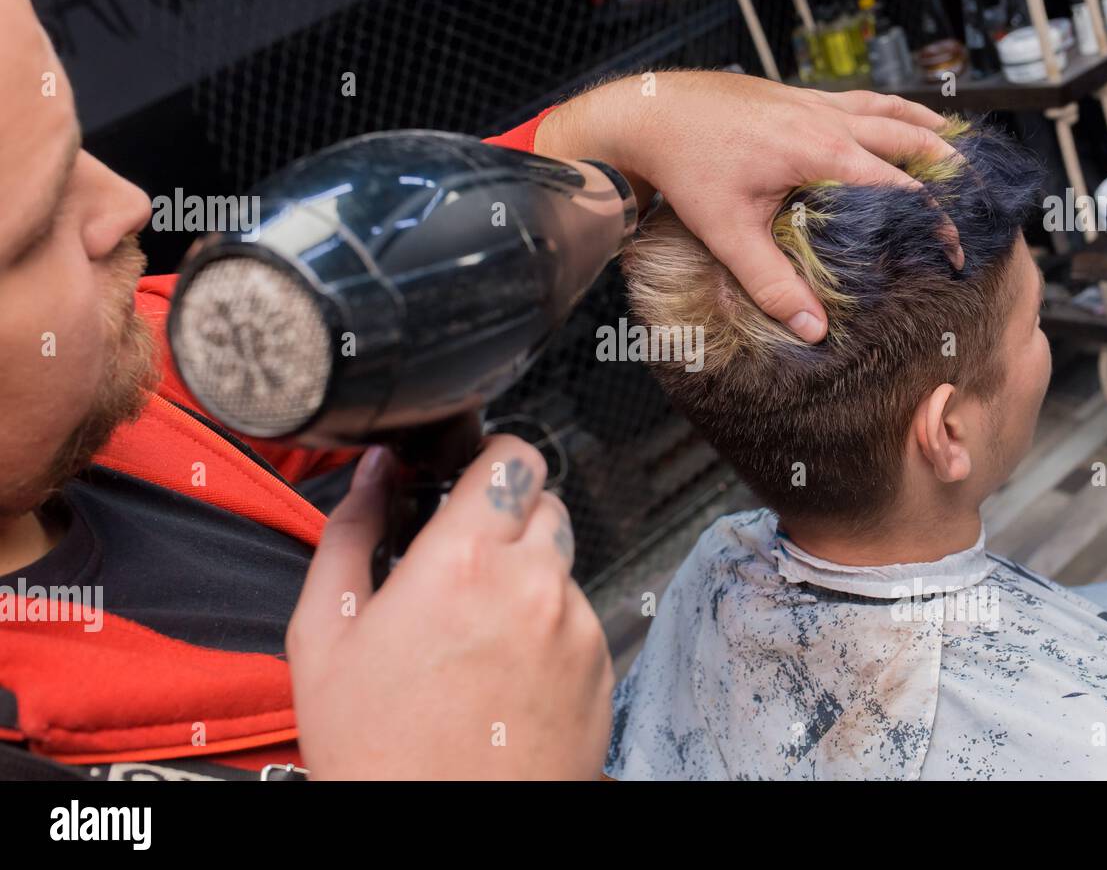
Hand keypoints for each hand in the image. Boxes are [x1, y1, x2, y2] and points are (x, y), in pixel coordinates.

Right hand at [287, 438, 612, 779]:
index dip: (491, 460)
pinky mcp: (601, 667)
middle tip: (465, 567)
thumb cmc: (378, 748)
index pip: (514, 456)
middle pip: (546, 504)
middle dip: (508, 520)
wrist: (439, 831)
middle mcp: (534, 583)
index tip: (472, 481)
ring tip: (479, 632)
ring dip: (530, 576)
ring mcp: (576, 627)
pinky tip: (508, 669)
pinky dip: (552, 627)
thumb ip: (352, 531)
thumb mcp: (325, 635)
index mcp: (465, 560)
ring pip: (564, 563)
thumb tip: (376, 471)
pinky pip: (582, 617)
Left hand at [536, 70, 960, 342]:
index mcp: (821, 153)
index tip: (952, 250)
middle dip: (948, 170)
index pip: (900, 187)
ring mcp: (815, 102)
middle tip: (975, 201)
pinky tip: (900, 116)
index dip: (934, 220)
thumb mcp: (729, 234)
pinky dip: (893, 109)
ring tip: (959, 152)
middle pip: (910, 138)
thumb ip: (772, 283)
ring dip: (928, 130)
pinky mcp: (799, 95)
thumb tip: (813, 329)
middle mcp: (827, 120)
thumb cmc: (687, 167)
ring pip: (891, 109)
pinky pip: (863, 98)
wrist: (651, 111)